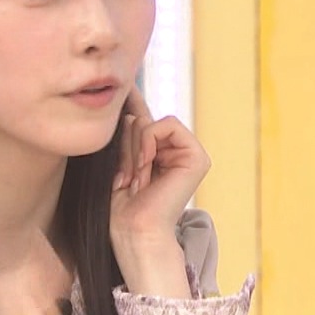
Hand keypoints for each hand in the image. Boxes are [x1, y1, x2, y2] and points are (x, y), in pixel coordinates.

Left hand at [110, 86, 209, 295]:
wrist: (133, 231)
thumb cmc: (119, 205)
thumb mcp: (117, 160)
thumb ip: (127, 132)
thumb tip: (126, 99)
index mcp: (156, 154)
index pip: (142, 119)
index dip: (131, 102)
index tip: (122, 83)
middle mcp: (174, 152)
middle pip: (141, 119)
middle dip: (125, 144)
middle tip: (124, 176)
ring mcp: (187, 154)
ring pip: (150, 122)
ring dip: (133, 148)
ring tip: (134, 177)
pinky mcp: (197, 157)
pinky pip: (167, 125)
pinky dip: (148, 141)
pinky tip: (145, 166)